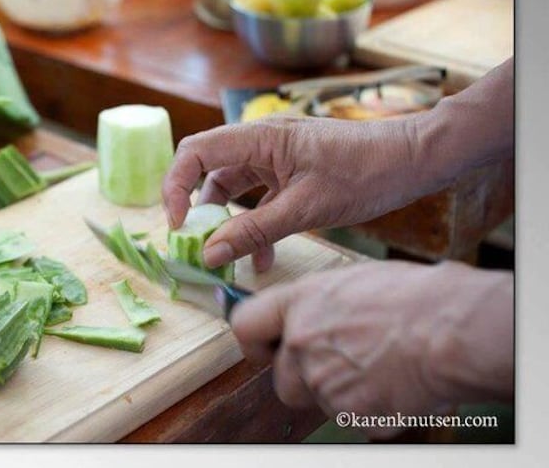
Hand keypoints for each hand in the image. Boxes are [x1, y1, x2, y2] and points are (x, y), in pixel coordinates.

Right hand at [162, 57, 513, 271]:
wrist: (416, 159)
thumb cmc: (365, 174)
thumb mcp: (305, 209)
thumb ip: (253, 232)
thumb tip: (208, 254)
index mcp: (259, 138)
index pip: (195, 152)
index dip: (176, 186)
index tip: (179, 225)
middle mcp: (262, 142)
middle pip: (210, 172)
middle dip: (199, 209)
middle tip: (196, 245)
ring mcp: (277, 157)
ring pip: (235, 189)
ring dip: (229, 223)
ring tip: (228, 259)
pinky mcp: (292, 172)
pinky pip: (261, 199)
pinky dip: (256, 226)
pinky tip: (262, 258)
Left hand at [229, 260, 512, 437]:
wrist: (454, 332)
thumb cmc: (418, 297)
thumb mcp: (355, 281)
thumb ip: (320, 303)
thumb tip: (312, 314)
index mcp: (301, 303)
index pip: (245, 325)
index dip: (255, 342)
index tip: (267, 348)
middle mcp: (302, 344)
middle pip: (281, 378)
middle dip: (304, 378)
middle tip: (340, 364)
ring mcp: (324, 382)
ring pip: (317, 400)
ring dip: (338, 392)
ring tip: (378, 368)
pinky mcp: (349, 414)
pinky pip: (350, 418)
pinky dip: (368, 409)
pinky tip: (394, 385)